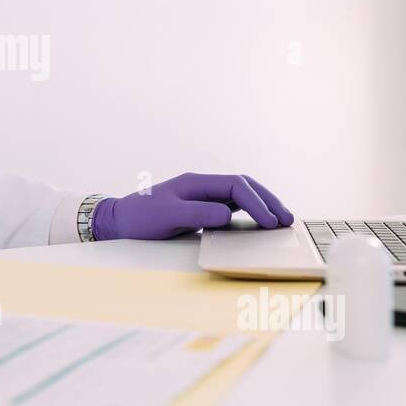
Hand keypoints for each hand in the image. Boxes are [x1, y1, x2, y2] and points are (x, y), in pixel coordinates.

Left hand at [91, 173, 293, 240]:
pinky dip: (251, 213)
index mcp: (196, 182)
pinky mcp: (201, 208)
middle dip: (268, 200)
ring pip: (242, 195)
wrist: (117, 222)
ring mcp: (202, 195)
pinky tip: (261, 223)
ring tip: (282, 220)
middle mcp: (202, 185)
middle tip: (287, 219)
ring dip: (263, 205)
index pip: (236, 186)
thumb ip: (198, 213)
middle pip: (244, 186)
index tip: (270, 221)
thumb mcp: (167, 216)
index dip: (256, 202)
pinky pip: (234, 206)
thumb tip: (228, 214)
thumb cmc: (139, 219)